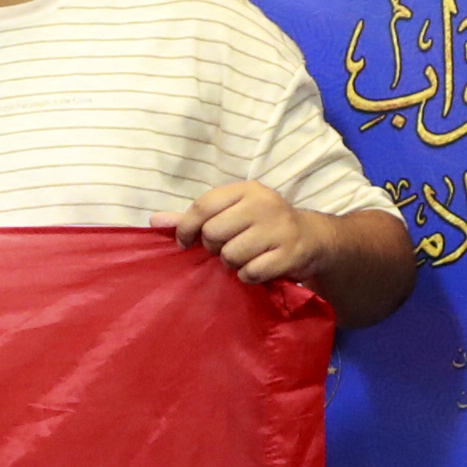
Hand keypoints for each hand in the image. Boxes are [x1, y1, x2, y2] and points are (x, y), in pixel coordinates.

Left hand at [173, 182, 322, 286]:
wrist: (313, 239)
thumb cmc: (262, 226)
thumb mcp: (231, 214)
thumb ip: (193, 218)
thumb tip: (154, 221)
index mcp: (246, 190)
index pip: (203, 206)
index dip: (186, 228)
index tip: (185, 243)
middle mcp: (264, 204)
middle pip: (213, 233)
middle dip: (214, 248)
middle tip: (226, 249)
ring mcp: (280, 228)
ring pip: (231, 255)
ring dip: (232, 264)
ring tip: (245, 258)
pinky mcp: (290, 253)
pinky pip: (250, 273)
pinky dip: (249, 276)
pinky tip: (259, 268)